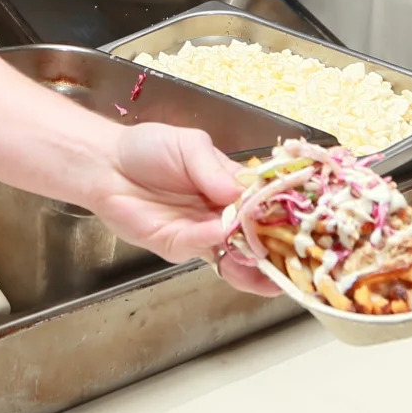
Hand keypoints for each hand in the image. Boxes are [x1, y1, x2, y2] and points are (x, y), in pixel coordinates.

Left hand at [81, 123, 278, 295]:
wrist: (106, 165)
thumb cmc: (150, 147)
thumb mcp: (190, 145)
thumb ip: (214, 170)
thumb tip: (241, 194)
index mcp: (233, 188)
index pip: (266, 205)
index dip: (285, 214)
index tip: (305, 222)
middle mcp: (223, 214)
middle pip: (257, 238)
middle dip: (277, 250)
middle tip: (295, 257)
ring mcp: (202, 234)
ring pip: (236, 256)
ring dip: (253, 262)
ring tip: (269, 267)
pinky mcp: (179, 246)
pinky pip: (203, 250)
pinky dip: (216, 244)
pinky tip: (223, 236)